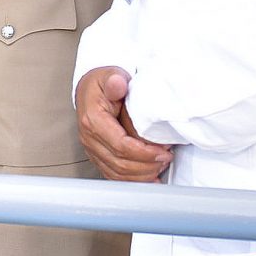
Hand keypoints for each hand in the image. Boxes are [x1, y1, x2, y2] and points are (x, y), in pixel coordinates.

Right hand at [76, 67, 173, 182]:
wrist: (90, 89)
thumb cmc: (102, 84)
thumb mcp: (109, 75)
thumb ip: (114, 80)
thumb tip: (118, 84)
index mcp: (93, 121)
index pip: (120, 146)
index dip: (144, 153)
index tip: (163, 152)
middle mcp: (89, 138)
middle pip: (120, 164)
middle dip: (147, 166)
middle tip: (166, 158)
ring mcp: (92, 150)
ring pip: (117, 174)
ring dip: (141, 175)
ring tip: (160, 166)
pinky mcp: (97, 156)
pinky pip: (114, 175)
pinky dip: (132, 181)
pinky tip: (148, 179)